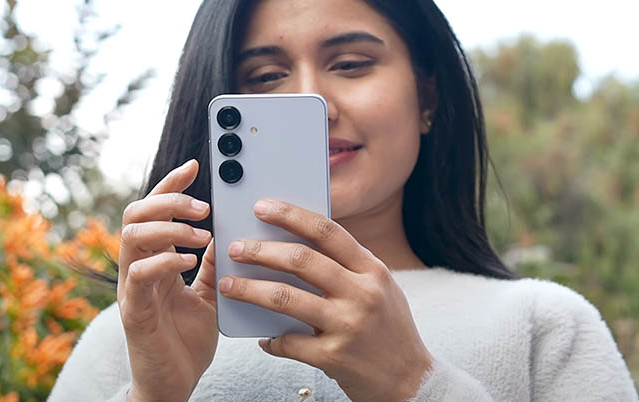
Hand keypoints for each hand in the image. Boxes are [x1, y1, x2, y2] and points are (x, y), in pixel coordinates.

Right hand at [118, 159, 218, 401]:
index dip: (171, 185)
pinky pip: (138, 275)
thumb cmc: (187, 340)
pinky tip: (188, 260)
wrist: (175, 384)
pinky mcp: (134, 312)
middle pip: (136, 214)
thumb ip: (211, 264)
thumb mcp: (208, 293)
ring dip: (168, 227)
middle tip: (202, 205)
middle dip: (168, 199)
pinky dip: (163, 260)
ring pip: (132, 237)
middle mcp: (140, 268)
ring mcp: (133, 289)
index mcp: (157, 260)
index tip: (194, 165)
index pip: (156, 211)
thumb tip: (226, 230)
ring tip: (201, 232)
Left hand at [217, 199, 433, 401]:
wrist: (410, 381)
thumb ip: (347, 266)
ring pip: (285, 298)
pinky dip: (270, 340)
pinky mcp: (334, 357)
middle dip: (260, 251)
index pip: (327, 231)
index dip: (291, 215)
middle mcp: (361, 293)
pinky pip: (288, 342)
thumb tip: (297, 242)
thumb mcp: (380, 288)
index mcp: (372, 270)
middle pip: (300, 260)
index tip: (262, 207)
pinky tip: (262, 338)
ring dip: (250, 289)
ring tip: (228, 286)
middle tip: (235, 249)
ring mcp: (347, 325)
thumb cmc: (389, 329)